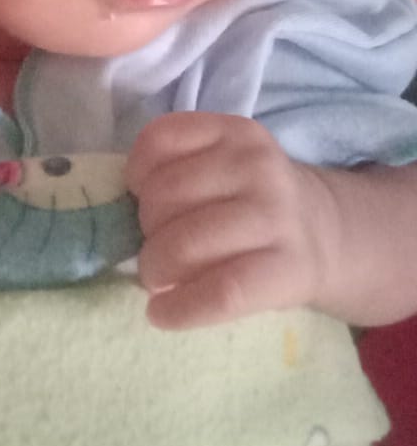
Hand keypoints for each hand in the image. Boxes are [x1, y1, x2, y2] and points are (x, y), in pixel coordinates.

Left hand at [126, 112, 337, 328]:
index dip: (135, 171)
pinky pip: (219, 292)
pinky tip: (161, 313)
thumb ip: (180, 170)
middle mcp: (256, 167)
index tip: (137, 195)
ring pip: (185, 243)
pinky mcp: (286, 269)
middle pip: (165, 196)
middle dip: (146, 229)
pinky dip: (179, 308)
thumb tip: (119, 214)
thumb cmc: (252, 202)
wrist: (326, 235)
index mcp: (235, 133)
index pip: (161, 139)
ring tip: (159, 277)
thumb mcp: (225, 164)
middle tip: (155, 247)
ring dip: (155, 268)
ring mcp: (274, 216)